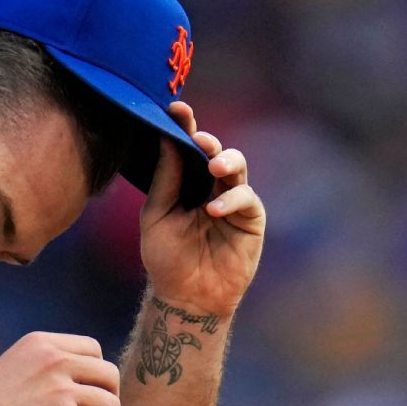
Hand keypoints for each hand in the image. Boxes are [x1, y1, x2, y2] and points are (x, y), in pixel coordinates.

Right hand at [0, 332, 120, 405]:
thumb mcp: (12, 366)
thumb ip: (43, 368)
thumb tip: (72, 385)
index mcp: (41, 343)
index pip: (93, 348)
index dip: (97, 374)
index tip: (90, 394)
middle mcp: (55, 360)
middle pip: (108, 375)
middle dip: (109, 399)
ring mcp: (61, 390)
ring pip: (111, 405)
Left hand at [139, 103, 265, 315]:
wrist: (185, 296)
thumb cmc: (166, 258)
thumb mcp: (156, 216)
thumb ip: (164, 180)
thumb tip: (167, 141)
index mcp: (185, 182)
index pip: (186, 148)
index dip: (184, 127)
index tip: (176, 109)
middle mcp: (210, 186)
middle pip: (214, 152)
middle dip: (207, 141)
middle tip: (197, 138)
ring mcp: (233, 200)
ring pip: (237, 168)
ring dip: (226, 161)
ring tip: (212, 166)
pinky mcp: (250, 219)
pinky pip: (246, 199)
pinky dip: (231, 200)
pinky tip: (214, 209)